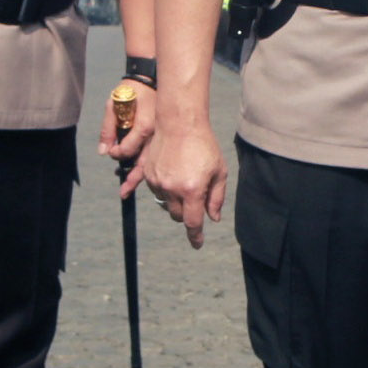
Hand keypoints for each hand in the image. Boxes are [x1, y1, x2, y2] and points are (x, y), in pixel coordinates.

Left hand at [100, 78, 159, 198]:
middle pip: (143, 163)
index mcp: (143, 127)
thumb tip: (103, 151)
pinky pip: (155, 155)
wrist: (151, 80)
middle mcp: (154, 135)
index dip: (116, 155)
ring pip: (150, 162)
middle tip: (123, 192)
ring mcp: (160, 137)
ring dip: (139, 175)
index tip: (112, 153)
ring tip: (128, 187)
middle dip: (132, 180)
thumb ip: (107, 129)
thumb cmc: (130, 92)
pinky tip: (140, 172)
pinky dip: (147, 165)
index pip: (127, 150)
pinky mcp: (162, 136)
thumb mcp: (112, 105)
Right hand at [147, 116, 230, 246]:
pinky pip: (157, 192)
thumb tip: (213, 218)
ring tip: (186, 182)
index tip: (197, 244)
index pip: (192, 222)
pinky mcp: (148, 174)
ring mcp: (158, 182)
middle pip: (178, 216)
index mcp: (192, 190)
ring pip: (167, 205)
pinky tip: (174, 177)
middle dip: (187, 215)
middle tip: (196, 202)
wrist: (179, 123)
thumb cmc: (204, 145)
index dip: (195, 236)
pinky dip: (166, 191)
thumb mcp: (219, 171)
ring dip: (176, 202)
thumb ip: (216, 197)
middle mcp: (172, 189)